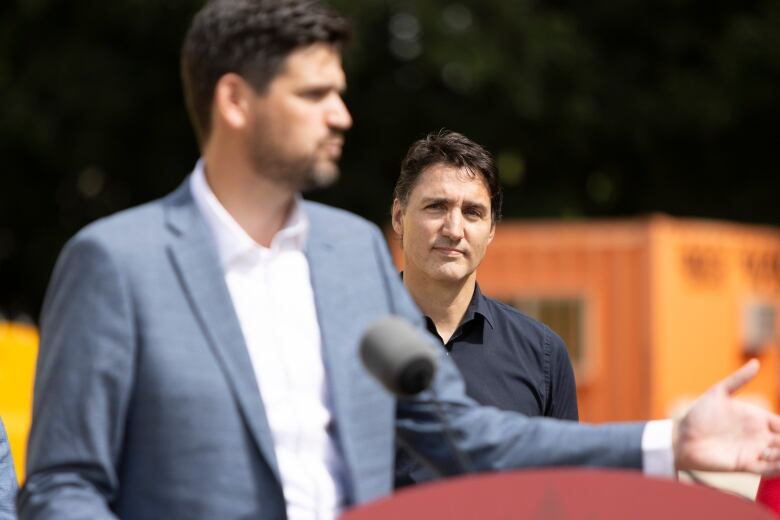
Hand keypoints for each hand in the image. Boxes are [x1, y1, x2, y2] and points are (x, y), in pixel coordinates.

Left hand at [673, 359, 779, 474]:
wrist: (681, 436)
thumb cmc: (699, 414)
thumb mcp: (718, 393)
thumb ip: (738, 379)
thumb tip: (756, 362)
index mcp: (755, 418)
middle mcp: (758, 436)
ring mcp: (752, 450)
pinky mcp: (745, 464)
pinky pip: (767, 469)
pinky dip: (778, 468)